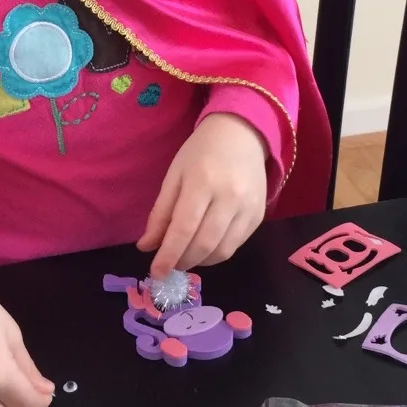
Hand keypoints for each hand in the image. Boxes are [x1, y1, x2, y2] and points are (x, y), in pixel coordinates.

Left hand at [137, 113, 267, 277]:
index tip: (155, 273)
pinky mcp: (259, 215)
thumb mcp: (174, 175)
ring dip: (200, 261)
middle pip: (204, 244)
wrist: (242, 134)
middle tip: (169, 265)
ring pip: (222, 251)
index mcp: (202, 183)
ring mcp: (248, 208)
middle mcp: (229, 197)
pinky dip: (217, 253)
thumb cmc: (200, 152)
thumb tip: (147, 247)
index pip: (183, 229)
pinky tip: (205, 246)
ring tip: (185, 256)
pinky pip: (236, 245)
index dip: (168, 256)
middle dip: (183, 261)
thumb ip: (160, 213)